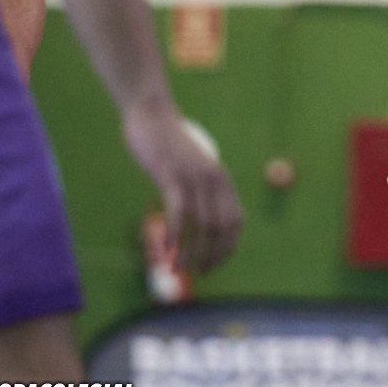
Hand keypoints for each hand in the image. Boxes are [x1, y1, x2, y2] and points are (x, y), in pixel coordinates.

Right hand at [122, 101, 242, 271]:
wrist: (152, 114)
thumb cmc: (168, 146)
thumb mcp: (189, 171)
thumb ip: (196, 193)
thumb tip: (193, 222)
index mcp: (222, 180)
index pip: (236, 223)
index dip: (227, 249)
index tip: (211, 266)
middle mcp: (215, 180)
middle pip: (222, 229)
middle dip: (211, 256)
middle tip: (194, 272)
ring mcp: (194, 177)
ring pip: (202, 224)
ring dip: (191, 252)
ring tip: (178, 268)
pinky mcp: (172, 173)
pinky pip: (178, 209)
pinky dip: (175, 232)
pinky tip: (166, 249)